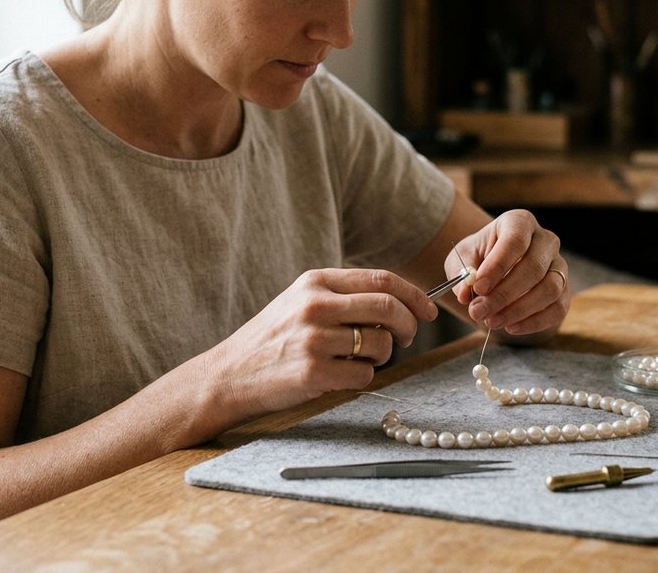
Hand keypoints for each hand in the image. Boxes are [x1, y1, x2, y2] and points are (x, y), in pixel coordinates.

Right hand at [210, 269, 437, 414]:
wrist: (229, 374)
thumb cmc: (274, 339)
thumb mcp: (302, 301)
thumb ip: (345, 296)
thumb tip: (402, 303)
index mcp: (315, 282)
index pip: (381, 280)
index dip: (413, 295)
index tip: (427, 310)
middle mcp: (315, 305)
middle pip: (388, 307)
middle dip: (408, 325)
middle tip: (405, 338)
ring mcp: (313, 339)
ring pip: (379, 344)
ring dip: (381, 355)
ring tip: (357, 358)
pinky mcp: (312, 372)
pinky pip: (364, 374)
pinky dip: (361, 376)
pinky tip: (338, 375)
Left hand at [450, 209, 569, 334]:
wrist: (494, 270)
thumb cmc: (478, 259)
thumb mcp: (462, 259)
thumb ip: (462, 274)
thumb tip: (466, 294)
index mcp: (519, 222)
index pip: (515, 241)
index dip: (497, 266)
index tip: (478, 287)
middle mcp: (545, 240)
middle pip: (534, 267)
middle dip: (504, 294)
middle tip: (479, 311)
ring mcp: (559, 265)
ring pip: (550, 289)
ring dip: (519, 310)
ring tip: (492, 321)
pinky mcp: (565, 290)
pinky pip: (558, 308)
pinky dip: (535, 322)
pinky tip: (511, 328)